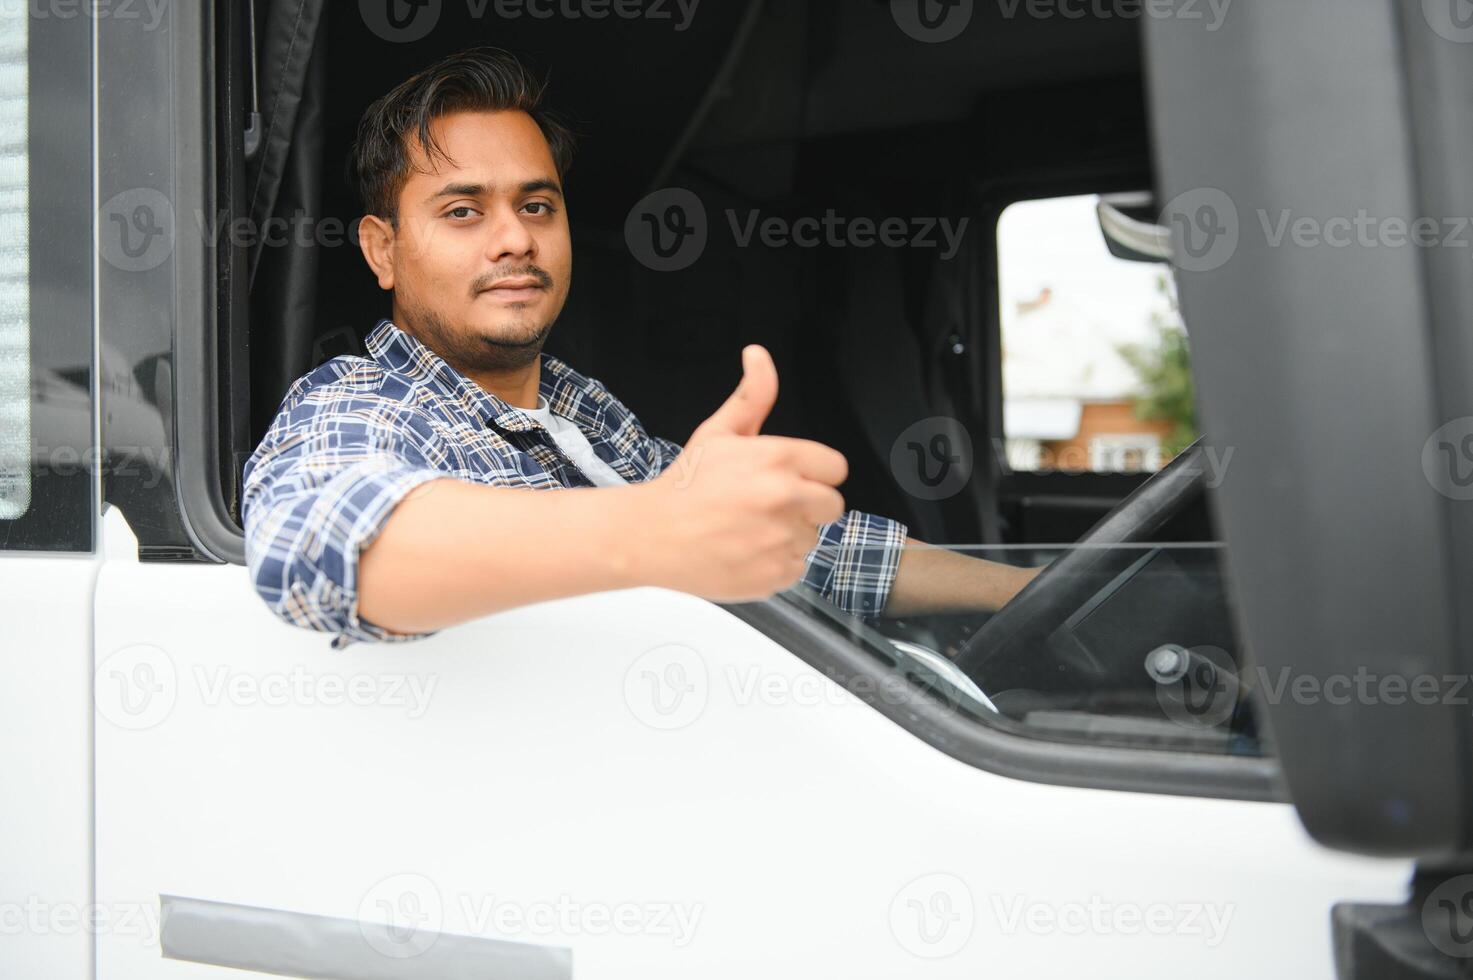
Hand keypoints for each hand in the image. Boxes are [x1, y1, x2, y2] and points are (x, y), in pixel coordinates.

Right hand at [636, 345, 847, 601]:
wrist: (649, 536)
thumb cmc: (683, 487)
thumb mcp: (718, 433)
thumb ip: (752, 395)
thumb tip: (759, 356)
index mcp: (778, 458)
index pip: (835, 468)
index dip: (814, 474)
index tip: (791, 479)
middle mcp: (785, 497)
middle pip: (832, 505)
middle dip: (807, 505)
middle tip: (768, 506)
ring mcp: (781, 538)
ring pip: (811, 538)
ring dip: (788, 535)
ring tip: (749, 529)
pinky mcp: (775, 574)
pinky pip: (796, 568)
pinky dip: (775, 564)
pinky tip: (746, 551)